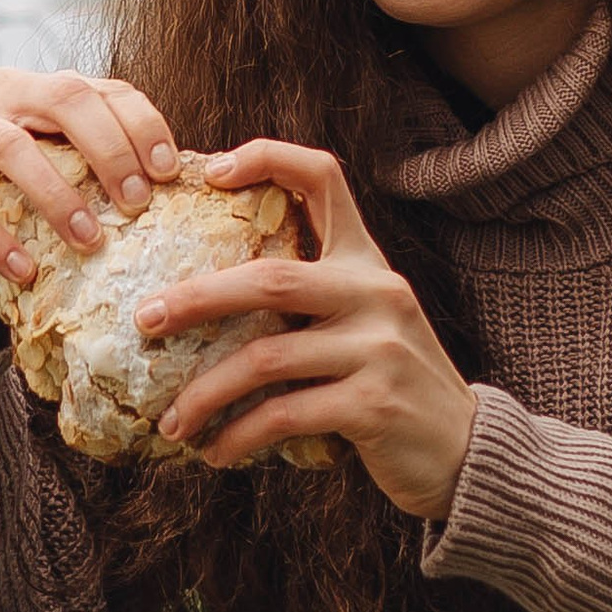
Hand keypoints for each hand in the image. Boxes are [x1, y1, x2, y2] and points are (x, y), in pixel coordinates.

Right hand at [0, 68, 181, 345]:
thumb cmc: (18, 202)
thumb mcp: (63, 176)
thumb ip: (104, 170)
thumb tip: (191, 190)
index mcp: (43, 88)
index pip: (102, 88)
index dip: (141, 123)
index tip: (170, 172)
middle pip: (62, 98)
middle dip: (107, 149)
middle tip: (136, 205)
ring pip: (11, 145)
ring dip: (57, 195)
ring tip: (89, 241)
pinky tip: (26, 271)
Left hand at [137, 141, 476, 518]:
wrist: (467, 452)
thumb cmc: (393, 386)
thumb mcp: (366, 324)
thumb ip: (313, 301)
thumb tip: (203, 302)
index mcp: (368, 262)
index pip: (324, 178)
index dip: (268, 158)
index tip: (213, 172)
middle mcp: (377, 292)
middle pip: (270, 279)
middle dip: (196, 299)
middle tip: (144, 321)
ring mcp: (379, 348)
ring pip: (266, 358)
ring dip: (205, 393)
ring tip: (171, 421)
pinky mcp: (374, 405)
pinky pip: (284, 414)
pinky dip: (238, 436)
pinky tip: (215, 453)